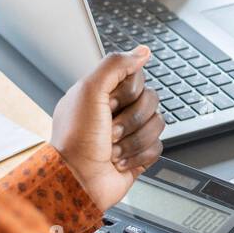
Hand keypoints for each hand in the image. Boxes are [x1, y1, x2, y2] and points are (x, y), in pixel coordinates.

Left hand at [51, 47, 164, 210]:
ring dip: (133, 140)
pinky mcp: (138, 155)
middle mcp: (116, 111)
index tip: (109, 104)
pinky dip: (139, 156)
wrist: (77, 181)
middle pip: (152, 100)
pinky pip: (157, 147)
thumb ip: (116, 64)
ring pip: (157, 124)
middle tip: (109, 131)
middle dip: (131, 120)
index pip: (137, 79)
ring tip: (112, 150)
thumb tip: (143, 51)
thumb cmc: (76, 140)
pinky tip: (120, 161)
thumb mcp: (89, 91)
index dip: (127, 93)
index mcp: (103, 93)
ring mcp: (129, 134)